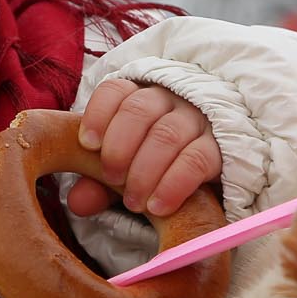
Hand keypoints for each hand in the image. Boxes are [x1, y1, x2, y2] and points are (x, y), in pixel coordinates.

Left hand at [66, 79, 221, 218]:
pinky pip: (196, 160)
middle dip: (119, 147)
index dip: (98, 114)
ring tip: (133, 203)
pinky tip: (158, 207)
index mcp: (140, 96)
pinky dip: (174, 185)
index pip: (116, 90)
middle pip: (140, 109)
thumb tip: (77, 202)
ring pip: (167, 134)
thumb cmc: (156, 166)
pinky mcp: (219, 147)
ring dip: (144, 171)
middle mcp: (170, 100)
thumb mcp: (125, 171)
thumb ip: (99, 182)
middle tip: (111, 178)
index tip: (86, 144)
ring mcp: (197, 120)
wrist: (209, 170)